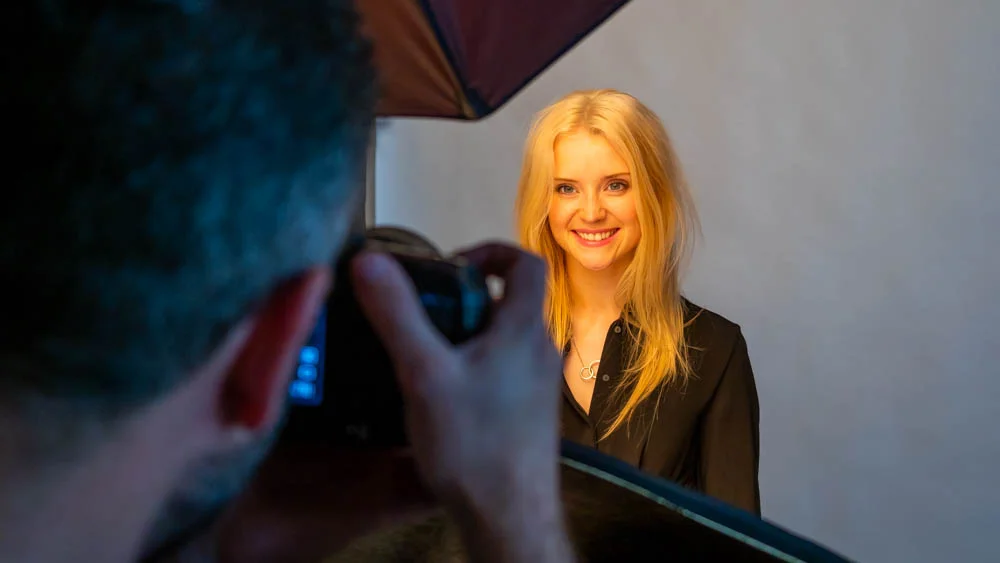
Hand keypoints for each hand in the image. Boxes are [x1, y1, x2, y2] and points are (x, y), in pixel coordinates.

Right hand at [352, 242, 571, 562]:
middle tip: (422, 317)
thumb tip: (370, 260)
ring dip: (466, 336)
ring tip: (423, 358)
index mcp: (524, 329)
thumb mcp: (423, 373)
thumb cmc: (472, 442)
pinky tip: (442, 397)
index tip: (450, 267)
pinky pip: (504, 370)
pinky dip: (475, 366)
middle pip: (509, 302)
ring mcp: (540, 384)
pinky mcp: (532, 413)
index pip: (526, 264)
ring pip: (504, 339)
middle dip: (464, 300)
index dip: (490, 251)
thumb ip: (397, 315)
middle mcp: (541, 351)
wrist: (509, 517)